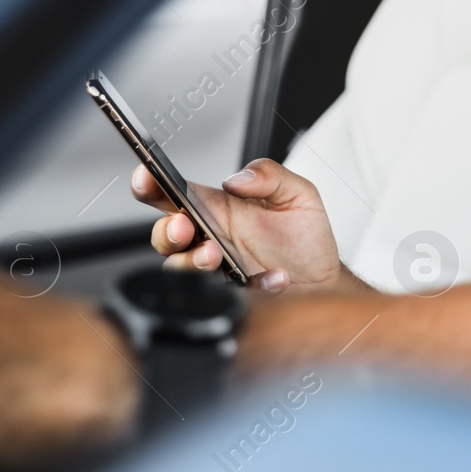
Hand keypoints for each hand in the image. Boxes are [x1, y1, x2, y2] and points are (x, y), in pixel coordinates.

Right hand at [133, 158, 356, 293]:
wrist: (324, 280)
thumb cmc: (304, 238)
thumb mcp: (297, 194)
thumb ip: (269, 175)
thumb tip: (236, 179)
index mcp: (216, 209)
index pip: (171, 194)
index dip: (150, 183)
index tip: (146, 176)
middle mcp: (208, 239)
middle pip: (164, 235)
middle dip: (167, 231)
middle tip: (185, 227)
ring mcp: (214, 270)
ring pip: (180, 268)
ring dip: (193, 261)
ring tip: (217, 255)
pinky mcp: (229, 296)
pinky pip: (224, 294)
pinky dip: (250, 285)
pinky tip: (273, 278)